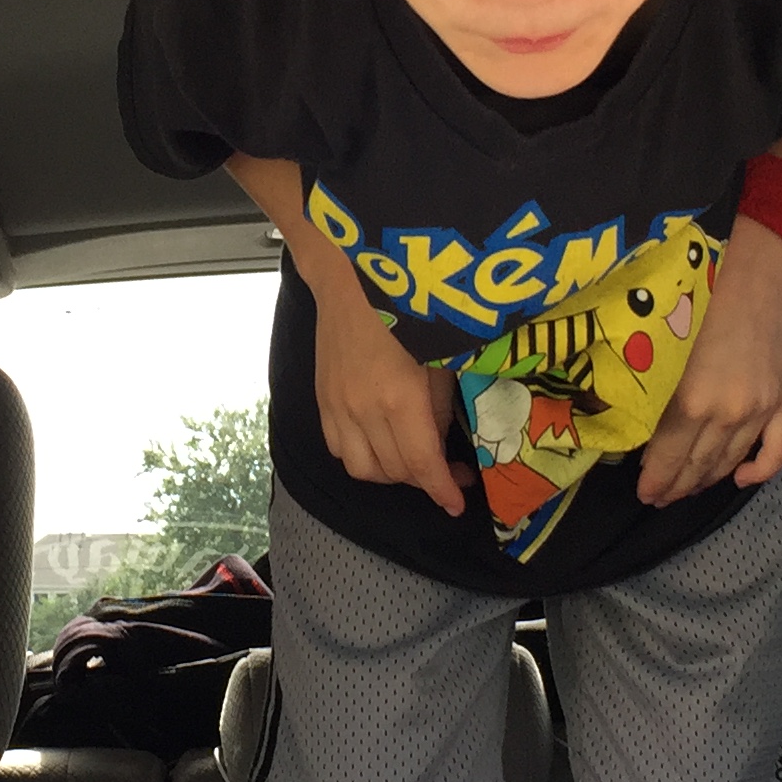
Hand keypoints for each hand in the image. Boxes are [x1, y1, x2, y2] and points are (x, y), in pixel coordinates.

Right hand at [315, 288, 467, 514]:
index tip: (457, 503)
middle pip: (395, 472)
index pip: (421, 464)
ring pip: (362, 469)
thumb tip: (440, 443)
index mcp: (400, 399)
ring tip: (414, 462)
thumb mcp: (440, 356)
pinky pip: (339, 449)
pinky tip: (380, 445)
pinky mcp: (323, 400)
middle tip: (450, 472)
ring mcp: (338, 408)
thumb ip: (440, 408)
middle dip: (425, 481)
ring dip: (392, 476)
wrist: (350, 278)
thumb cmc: (406, 308)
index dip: (442, 490)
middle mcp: (363, 411)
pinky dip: (362, 459)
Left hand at [635, 216, 781, 508]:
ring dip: (707, 480)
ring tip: (688, 489)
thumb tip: (648, 434)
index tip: (645, 492)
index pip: (670, 455)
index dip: (656, 479)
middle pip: (698, 464)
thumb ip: (659, 396)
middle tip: (660, 496)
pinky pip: (776, 452)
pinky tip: (738, 478)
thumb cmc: (699, 306)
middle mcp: (729, 413)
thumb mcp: (666, 353)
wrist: (751, 282)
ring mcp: (760, 411)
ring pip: (730, 462)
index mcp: (694, 400)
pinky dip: (758, 472)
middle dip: (676, 486)